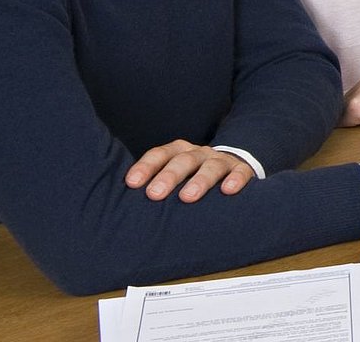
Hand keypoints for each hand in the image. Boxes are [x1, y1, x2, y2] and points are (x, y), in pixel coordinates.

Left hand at [126, 141, 255, 202]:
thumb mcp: (173, 178)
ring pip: (210, 166)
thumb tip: (117, 207)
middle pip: (183, 160)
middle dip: (169, 176)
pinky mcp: (242, 170)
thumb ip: (153, 185)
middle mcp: (198, 153)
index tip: (132, 183)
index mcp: (178, 152)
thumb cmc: (191, 180)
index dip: (146, 167)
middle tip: (154, 194)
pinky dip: (235, 180)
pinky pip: (240, 172)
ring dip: (199, 180)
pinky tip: (228, 191)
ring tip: (188, 197)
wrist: (232, 168)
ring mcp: (221, 161)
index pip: (160, 154)